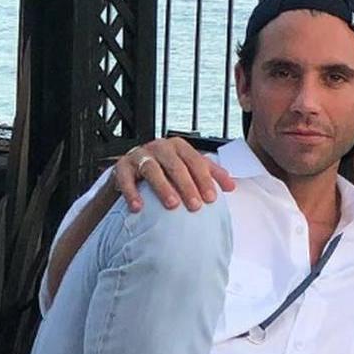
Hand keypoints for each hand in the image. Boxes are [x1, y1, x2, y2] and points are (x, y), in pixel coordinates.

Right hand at [114, 137, 235, 211]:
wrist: (133, 172)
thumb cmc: (166, 170)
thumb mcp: (188, 169)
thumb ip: (210, 174)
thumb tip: (231, 186)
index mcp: (178, 146)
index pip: (195, 160)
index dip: (204, 179)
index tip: (212, 198)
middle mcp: (159, 147)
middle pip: (175, 164)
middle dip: (187, 185)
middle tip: (195, 206)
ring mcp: (139, 155)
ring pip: (151, 169)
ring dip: (163, 187)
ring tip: (172, 205)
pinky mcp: (121, 167)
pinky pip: (125, 178)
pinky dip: (131, 192)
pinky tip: (138, 207)